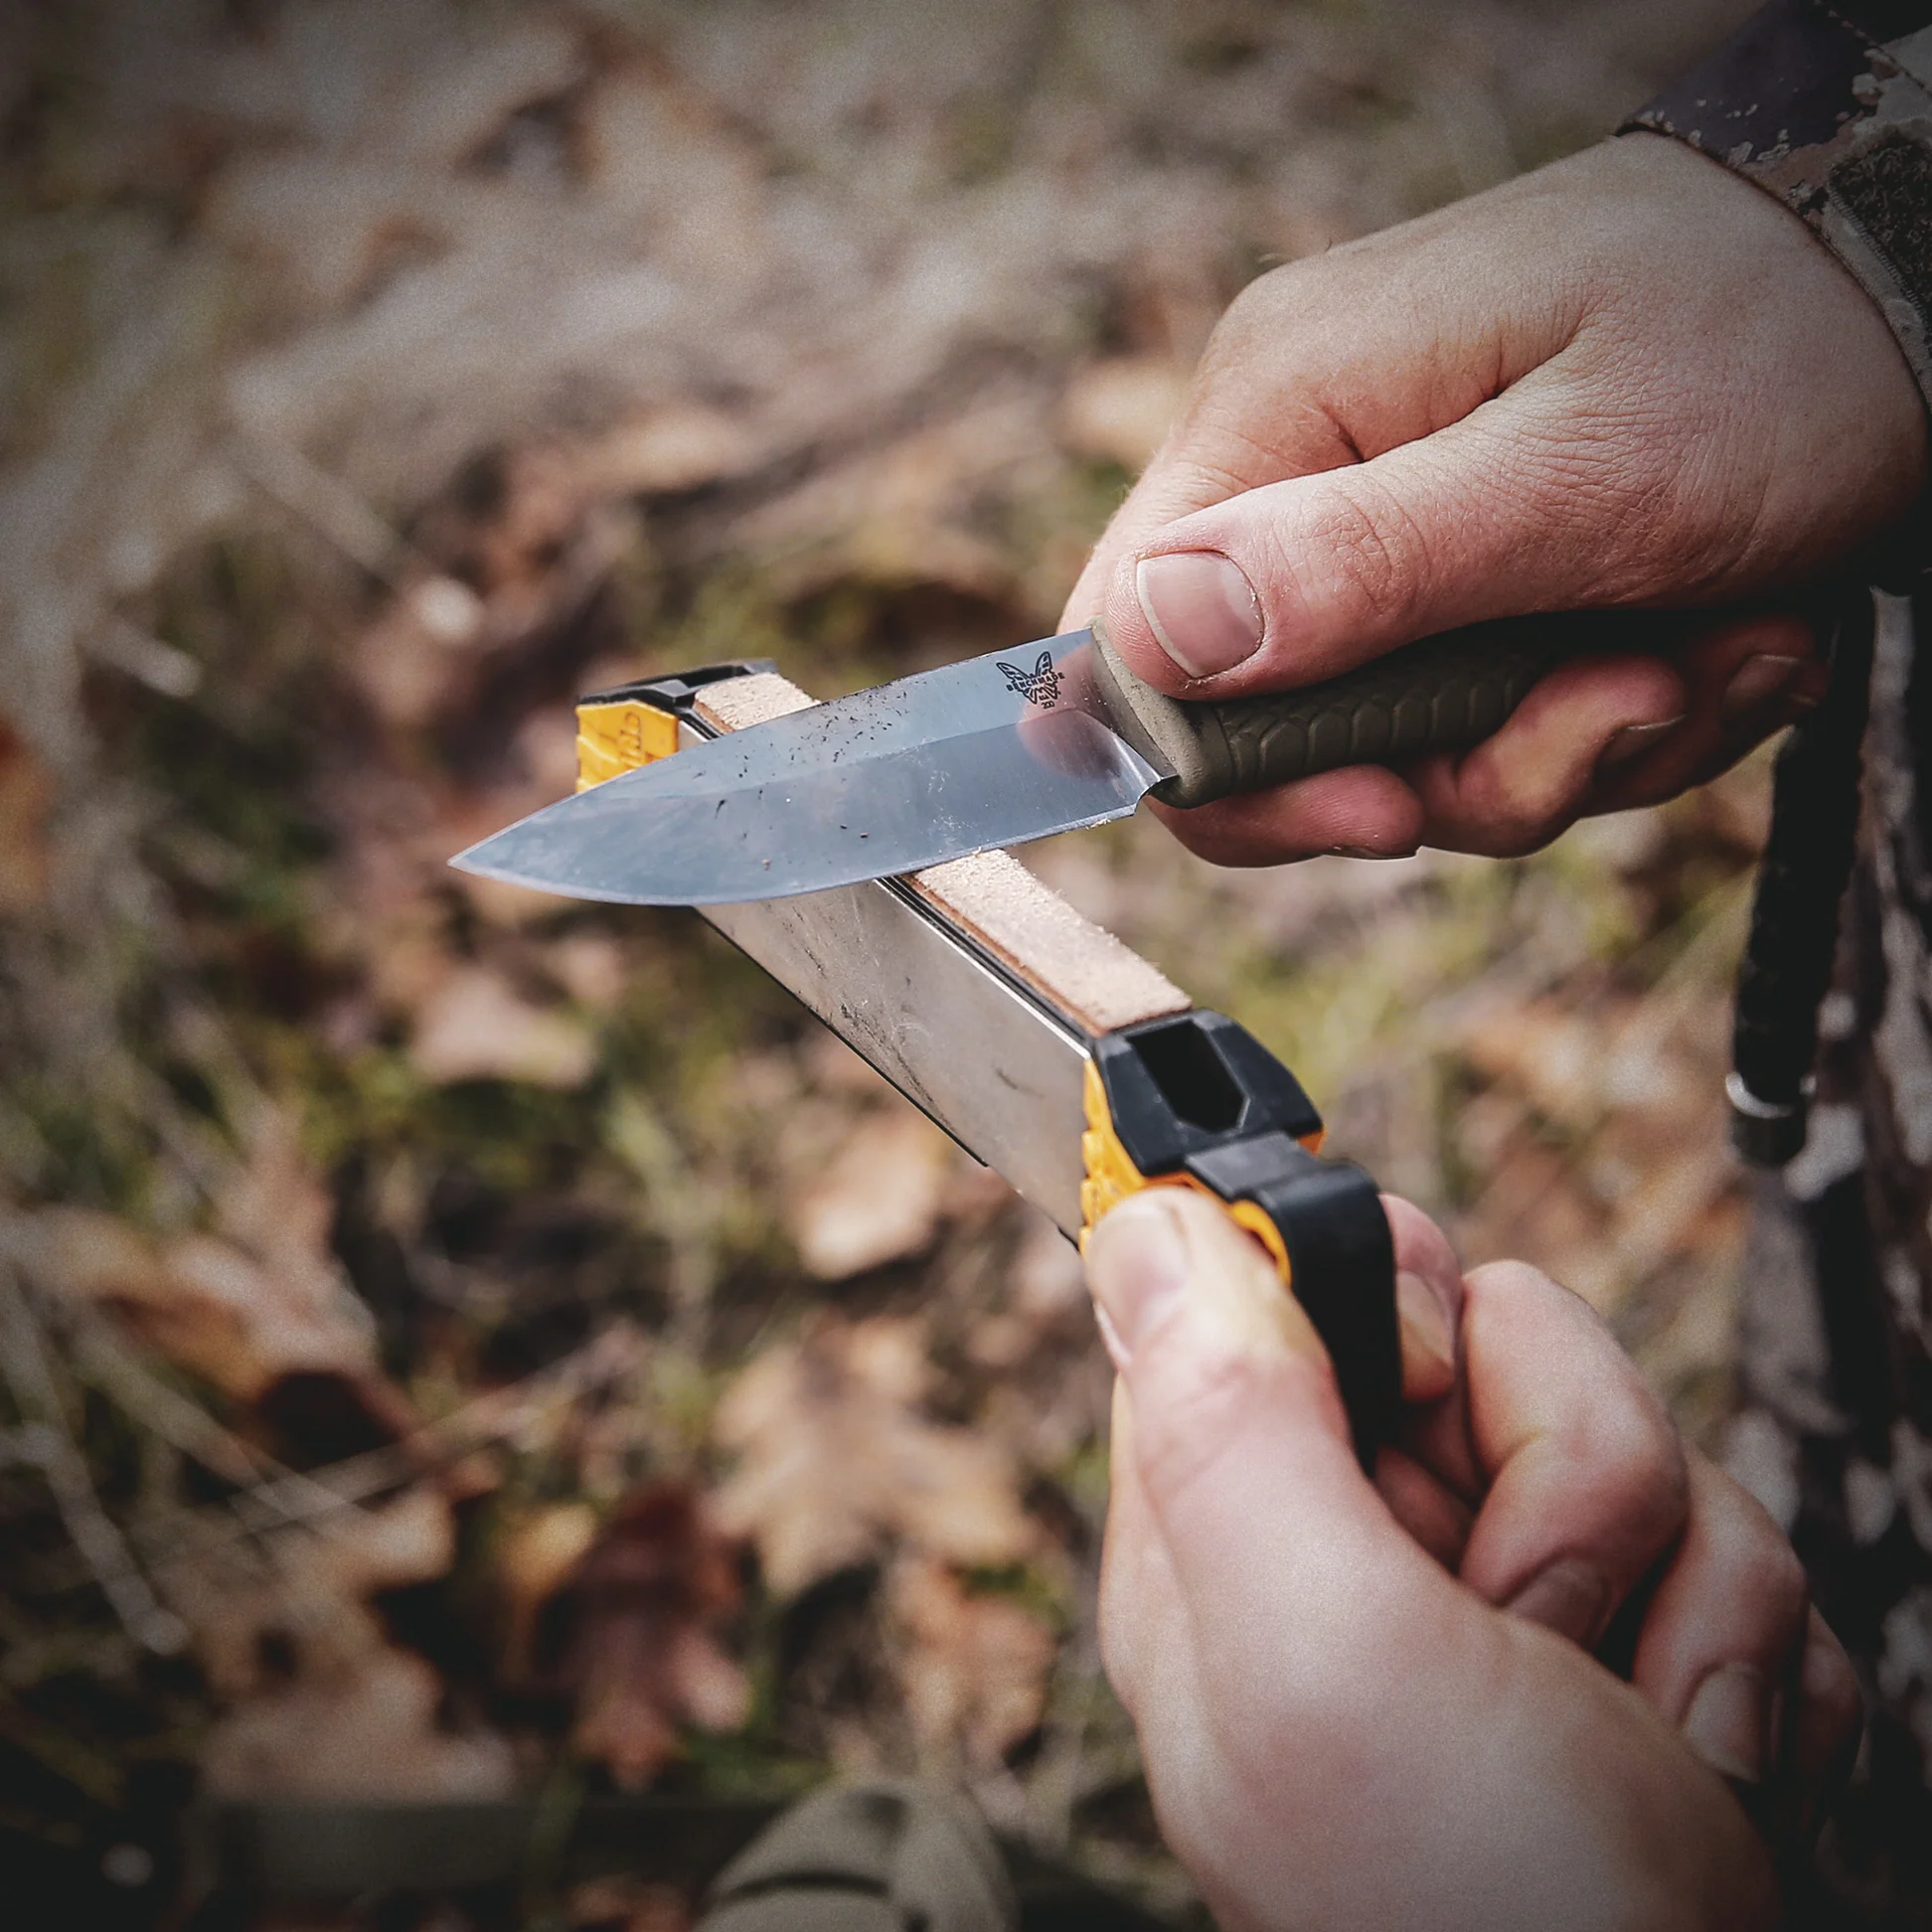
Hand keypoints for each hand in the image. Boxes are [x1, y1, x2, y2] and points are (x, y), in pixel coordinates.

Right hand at [1058, 133, 1926, 864]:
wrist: (1922, 273)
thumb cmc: (1773, 339)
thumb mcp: (1579, 477)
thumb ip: (1356, 568)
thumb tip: (1147, 647)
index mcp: (1284, 409)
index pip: (1133, 650)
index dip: (1235, 777)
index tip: (1395, 809)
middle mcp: (1310, 467)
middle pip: (1282, 729)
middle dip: (1465, 767)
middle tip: (1625, 704)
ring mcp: (1390, 521)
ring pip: (1407, 743)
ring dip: (1576, 744)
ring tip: (1723, 652)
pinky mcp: (1470, 567)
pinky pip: (1492, 716)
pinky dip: (1615, 717)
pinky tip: (1723, 641)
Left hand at [1083, 1188, 1859, 1931]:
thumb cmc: (1495, 1924)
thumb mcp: (1323, 1653)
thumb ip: (1229, 1425)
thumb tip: (1147, 1220)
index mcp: (1237, 1536)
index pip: (1282, 1293)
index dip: (1384, 1309)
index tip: (1430, 1386)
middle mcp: (1363, 1557)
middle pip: (1483, 1340)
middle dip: (1565, 1468)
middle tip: (1531, 1614)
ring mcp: (1510, 1603)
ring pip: (1628, 1438)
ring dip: (1675, 1584)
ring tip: (1632, 1728)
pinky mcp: (1641, 1646)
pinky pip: (1730, 1542)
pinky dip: (1745, 1653)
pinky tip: (1698, 1763)